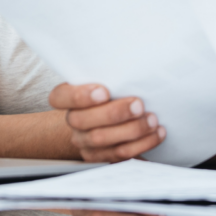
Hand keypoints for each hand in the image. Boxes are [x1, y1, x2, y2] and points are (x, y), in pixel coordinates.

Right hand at [48, 83, 165, 162]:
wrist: (109, 118)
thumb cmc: (113, 91)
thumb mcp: (107, 78)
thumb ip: (111, 74)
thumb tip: (133, 59)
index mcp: (67, 97)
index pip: (59, 97)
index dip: (79, 96)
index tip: (104, 92)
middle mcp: (73, 121)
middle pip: (83, 121)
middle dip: (115, 113)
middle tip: (139, 104)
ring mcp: (85, 141)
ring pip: (102, 139)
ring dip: (132, 130)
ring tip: (152, 120)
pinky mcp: (101, 157)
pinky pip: (119, 154)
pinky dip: (142, 144)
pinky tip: (156, 133)